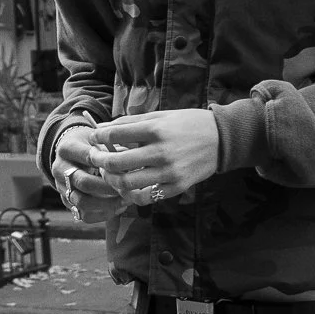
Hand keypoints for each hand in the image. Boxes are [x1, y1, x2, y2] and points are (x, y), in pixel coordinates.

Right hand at [52, 125, 121, 219]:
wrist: (71, 152)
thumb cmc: (91, 144)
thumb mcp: (100, 139)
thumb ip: (113, 149)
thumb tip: (130, 164)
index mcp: (67, 148)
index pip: (88, 157)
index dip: (108, 164)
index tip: (127, 167)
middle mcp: (59, 169)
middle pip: (84, 183)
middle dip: (109, 188)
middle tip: (128, 188)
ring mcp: (61, 187)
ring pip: (82, 202)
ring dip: (107, 204)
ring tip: (125, 201)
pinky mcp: (66, 202)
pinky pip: (83, 215)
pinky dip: (103, 214)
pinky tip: (118, 207)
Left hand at [86, 110, 219, 207]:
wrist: (221, 139)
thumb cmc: (188, 124)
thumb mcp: (160, 116)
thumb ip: (131, 122)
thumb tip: (103, 128)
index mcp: (155, 130)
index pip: (114, 135)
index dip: (97, 138)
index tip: (93, 139)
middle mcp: (161, 152)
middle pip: (116, 163)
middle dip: (99, 162)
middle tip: (95, 159)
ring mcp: (169, 172)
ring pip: (128, 184)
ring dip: (112, 180)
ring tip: (110, 174)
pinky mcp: (177, 187)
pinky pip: (146, 197)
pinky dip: (131, 194)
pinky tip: (128, 186)